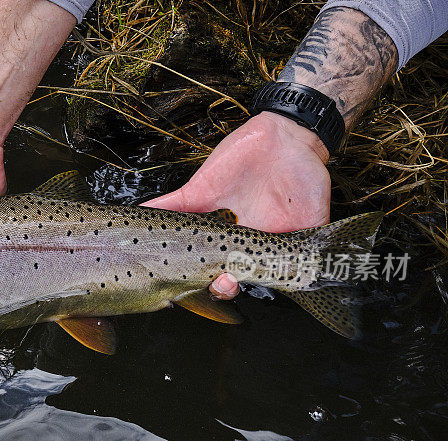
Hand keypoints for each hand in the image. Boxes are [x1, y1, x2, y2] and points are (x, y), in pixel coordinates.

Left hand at [141, 111, 330, 299]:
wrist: (291, 140)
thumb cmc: (305, 182)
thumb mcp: (314, 220)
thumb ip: (311, 246)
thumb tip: (314, 269)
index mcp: (253, 249)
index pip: (235, 276)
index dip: (228, 285)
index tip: (227, 283)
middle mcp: (227, 238)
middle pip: (204, 266)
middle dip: (200, 277)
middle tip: (206, 277)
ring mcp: (210, 217)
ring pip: (184, 242)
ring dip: (170, 252)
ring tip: (163, 262)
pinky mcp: (198, 194)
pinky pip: (173, 204)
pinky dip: (154, 210)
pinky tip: (139, 217)